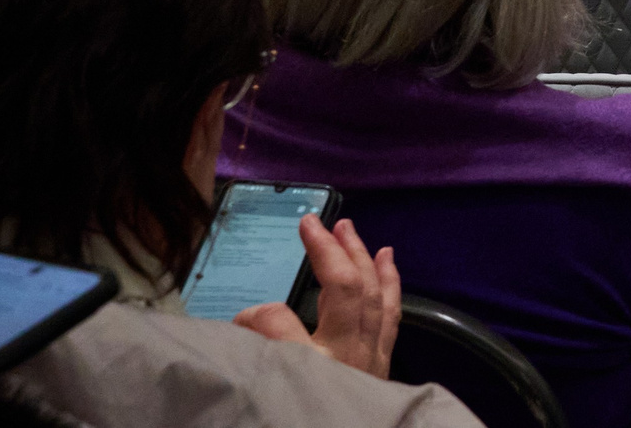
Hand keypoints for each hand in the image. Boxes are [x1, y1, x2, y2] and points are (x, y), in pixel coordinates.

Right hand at [234, 216, 399, 377]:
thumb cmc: (302, 423)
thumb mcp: (269, 393)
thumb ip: (258, 352)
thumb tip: (245, 322)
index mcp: (313, 365)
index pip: (280, 321)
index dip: (256, 314)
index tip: (240, 319)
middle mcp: (348, 353)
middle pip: (345, 290)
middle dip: (329, 251)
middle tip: (313, 223)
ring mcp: (370, 355)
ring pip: (372, 293)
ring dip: (358, 255)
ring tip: (346, 228)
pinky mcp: (383, 361)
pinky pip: (391, 311)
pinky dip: (389, 280)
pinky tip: (386, 256)